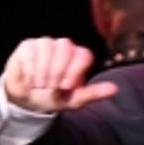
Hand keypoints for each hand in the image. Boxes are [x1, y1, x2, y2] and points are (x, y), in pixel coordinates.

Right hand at [3, 38, 118, 113]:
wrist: (30, 101)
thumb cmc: (56, 98)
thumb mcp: (75, 101)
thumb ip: (94, 93)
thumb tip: (115, 89)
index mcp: (79, 58)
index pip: (83, 55)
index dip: (74, 71)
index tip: (66, 86)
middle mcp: (64, 46)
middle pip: (65, 48)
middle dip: (57, 71)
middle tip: (52, 86)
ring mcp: (46, 44)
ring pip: (46, 46)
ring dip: (43, 70)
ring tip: (41, 84)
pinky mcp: (28, 45)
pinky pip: (30, 51)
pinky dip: (30, 69)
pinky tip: (31, 79)